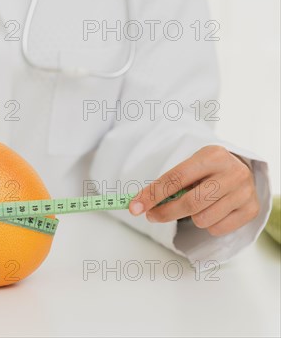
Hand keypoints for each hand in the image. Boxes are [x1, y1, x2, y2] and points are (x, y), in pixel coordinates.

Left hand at [129, 145, 258, 236]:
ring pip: (203, 219)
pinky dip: (208, 225)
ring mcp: (245, 192)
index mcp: (212, 155)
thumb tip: (138, 204)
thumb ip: (168, 183)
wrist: (239, 171)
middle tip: (151, 216)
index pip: (176, 178)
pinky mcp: (251, 210)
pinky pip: (217, 229)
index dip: (152, 195)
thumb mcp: (190, 167)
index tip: (134, 207)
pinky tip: (213, 211)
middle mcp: (233, 172)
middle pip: (190, 203)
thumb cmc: (206, 171)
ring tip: (195, 206)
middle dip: (166, 212)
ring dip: (191, 218)